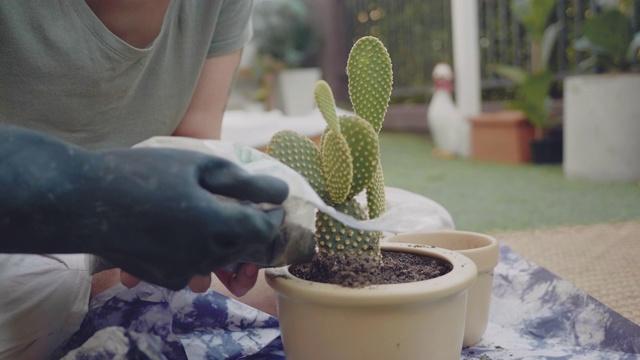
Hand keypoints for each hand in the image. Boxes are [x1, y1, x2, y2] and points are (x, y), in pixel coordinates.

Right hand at [0, 125, 289, 290]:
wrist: (82, 202)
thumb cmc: (142, 173)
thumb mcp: (199, 166)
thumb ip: (244, 182)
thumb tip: (280, 190)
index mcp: (220, 227)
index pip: (265, 229)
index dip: (274, 214)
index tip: (272, 201)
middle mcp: (206, 257)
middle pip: (245, 247)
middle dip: (251, 227)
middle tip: (243, 204)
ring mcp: (183, 271)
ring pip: (221, 259)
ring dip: (226, 239)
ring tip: (211, 212)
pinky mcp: (163, 277)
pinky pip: (194, 266)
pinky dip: (199, 250)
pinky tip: (182, 227)